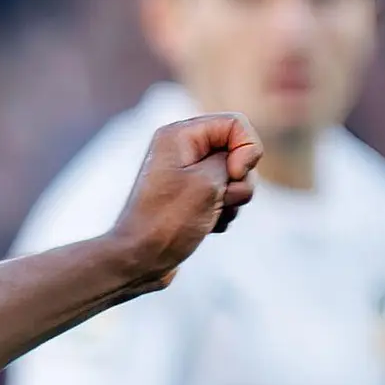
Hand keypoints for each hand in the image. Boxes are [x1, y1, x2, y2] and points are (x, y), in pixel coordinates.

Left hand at [109, 115, 261, 290]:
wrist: (139, 261)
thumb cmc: (167, 222)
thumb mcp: (208, 182)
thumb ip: (234, 159)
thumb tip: (239, 160)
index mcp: (180, 135)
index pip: (235, 124)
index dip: (246, 149)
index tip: (234, 175)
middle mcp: (182, 149)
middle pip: (238, 151)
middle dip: (240, 179)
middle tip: (221, 200)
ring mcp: (188, 175)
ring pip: (235, 178)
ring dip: (233, 200)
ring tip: (210, 217)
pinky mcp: (192, 198)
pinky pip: (225, 198)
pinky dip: (223, 213)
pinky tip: (206, 227)